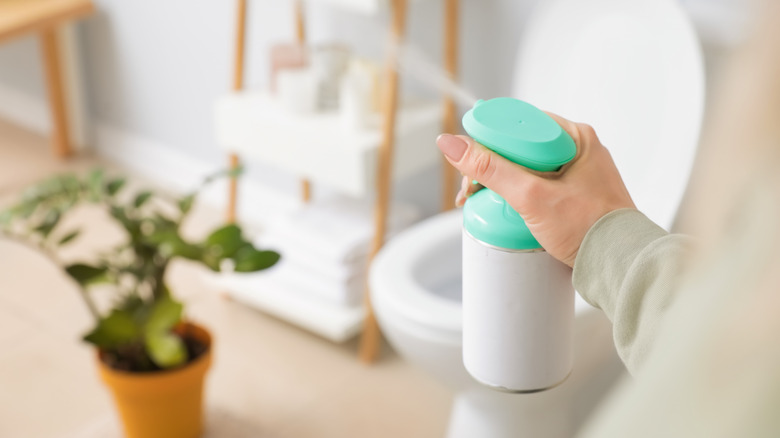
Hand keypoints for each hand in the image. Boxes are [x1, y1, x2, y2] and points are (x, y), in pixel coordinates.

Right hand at [437, 113, 634, 266]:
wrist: (619, 265)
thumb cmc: (590, 229)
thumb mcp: (531, 197)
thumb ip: (490, 169)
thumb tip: (452, 144)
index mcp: (576, 137)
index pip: (519, 124)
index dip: (488, 140)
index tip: (469, 159)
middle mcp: (578, 150)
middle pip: (519, 147)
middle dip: (492, 167)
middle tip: (474, 188)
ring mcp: (578, 174)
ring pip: (527, 168)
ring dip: (503, 183)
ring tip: (487, 202)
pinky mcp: (574, 195)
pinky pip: (538, 185)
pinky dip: (520, 195)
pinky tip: (509, 209)